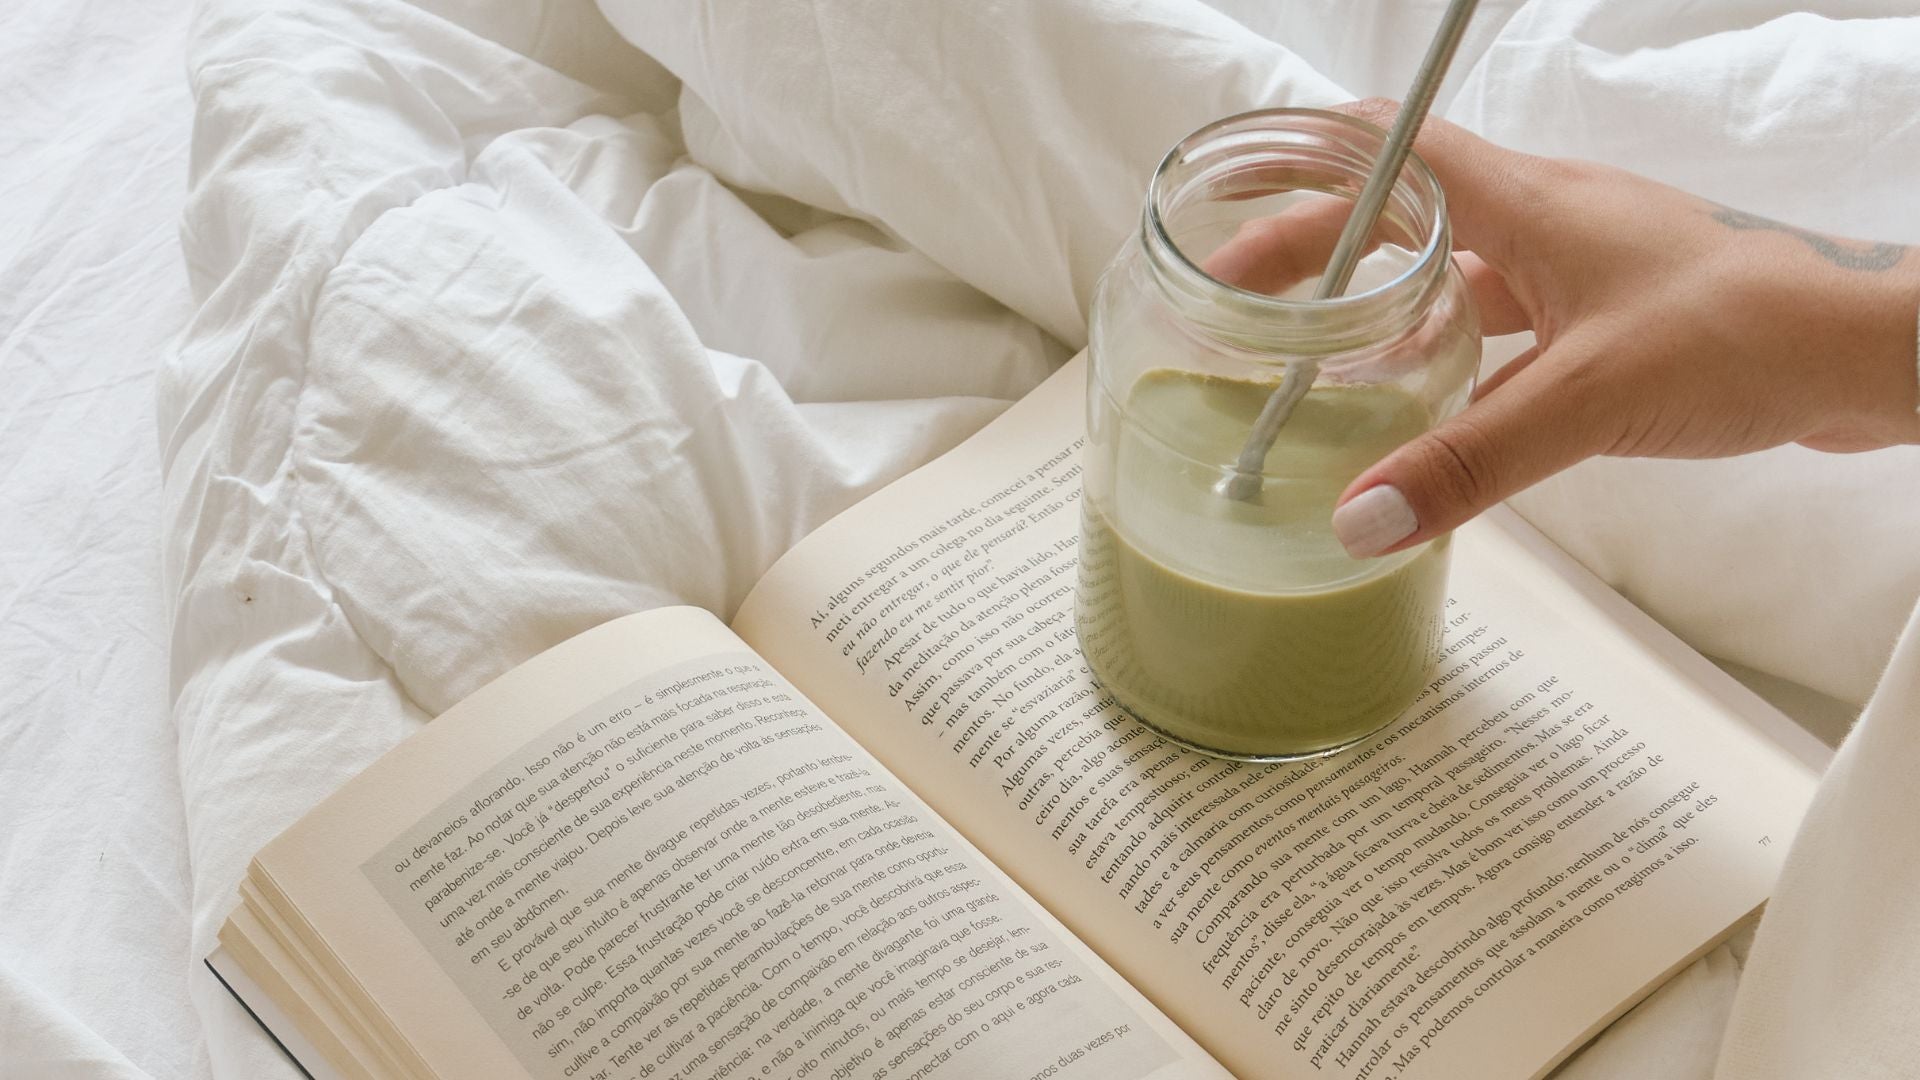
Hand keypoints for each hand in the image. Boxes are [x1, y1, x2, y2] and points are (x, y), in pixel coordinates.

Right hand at [1214, 99, 1919, 558]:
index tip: (1233, 215)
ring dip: (1382, 314)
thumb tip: (1360, 519)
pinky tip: (1427, 415)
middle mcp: (1547, 224)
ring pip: (1454, 280)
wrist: (1873, 350)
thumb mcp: (1589, 397)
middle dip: (1315, 256)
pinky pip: (1506, 333)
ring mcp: (1582, 272)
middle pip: (1403, 220)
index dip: (1303, 173)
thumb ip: (1470, 461)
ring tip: (1312, 366)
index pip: (1391, 154)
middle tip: (1241, 306)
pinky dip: (1450, 365)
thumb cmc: (1751, 329)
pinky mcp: (1612, 323)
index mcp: (1528, 204)